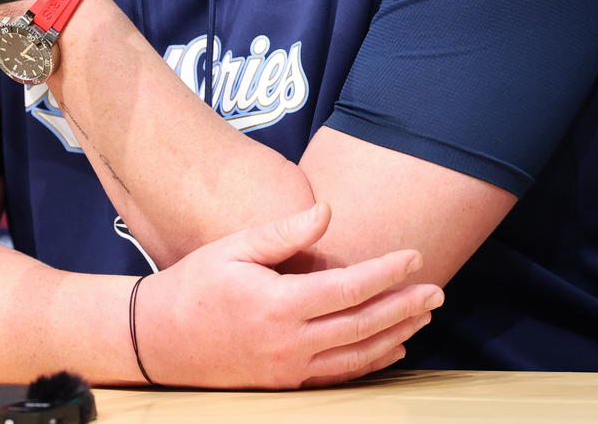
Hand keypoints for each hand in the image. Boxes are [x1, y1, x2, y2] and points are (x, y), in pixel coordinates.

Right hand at [133, 202, 442, 388]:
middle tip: (438, 290)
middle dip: (405, 306)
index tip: (414, 256)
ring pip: (358, 356)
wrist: (158, 340)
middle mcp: (289, 343)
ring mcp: (288, 370)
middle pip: (364, 326)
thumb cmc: (195, 284)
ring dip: (397, 335)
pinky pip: (339, 376)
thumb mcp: (234, 247)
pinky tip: (392, 347)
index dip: (387, 272)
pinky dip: (371, 362)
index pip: (349, 288)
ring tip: (424, 315)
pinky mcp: (285, 384)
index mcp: (278, 305)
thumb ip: (284, 232)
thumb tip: (327, 211)